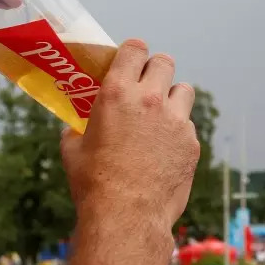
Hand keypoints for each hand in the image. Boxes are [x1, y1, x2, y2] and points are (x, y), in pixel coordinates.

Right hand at [60, 38, 199, 229]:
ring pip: (184, 90)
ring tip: (161, 115)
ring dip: (173, 97)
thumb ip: (76, 130)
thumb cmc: (93, 183)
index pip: (135, 49)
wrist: (127, 216)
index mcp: (117, 92)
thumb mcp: (72, 150)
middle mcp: (150, 99)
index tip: (130, 62)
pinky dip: (178, 130)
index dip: (133, 52)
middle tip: (148, 87)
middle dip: (156, 70)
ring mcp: (175, 121)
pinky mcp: (192, 143)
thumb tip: (74, 129)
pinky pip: (188, 125)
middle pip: (164, 62)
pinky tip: (165, 148)